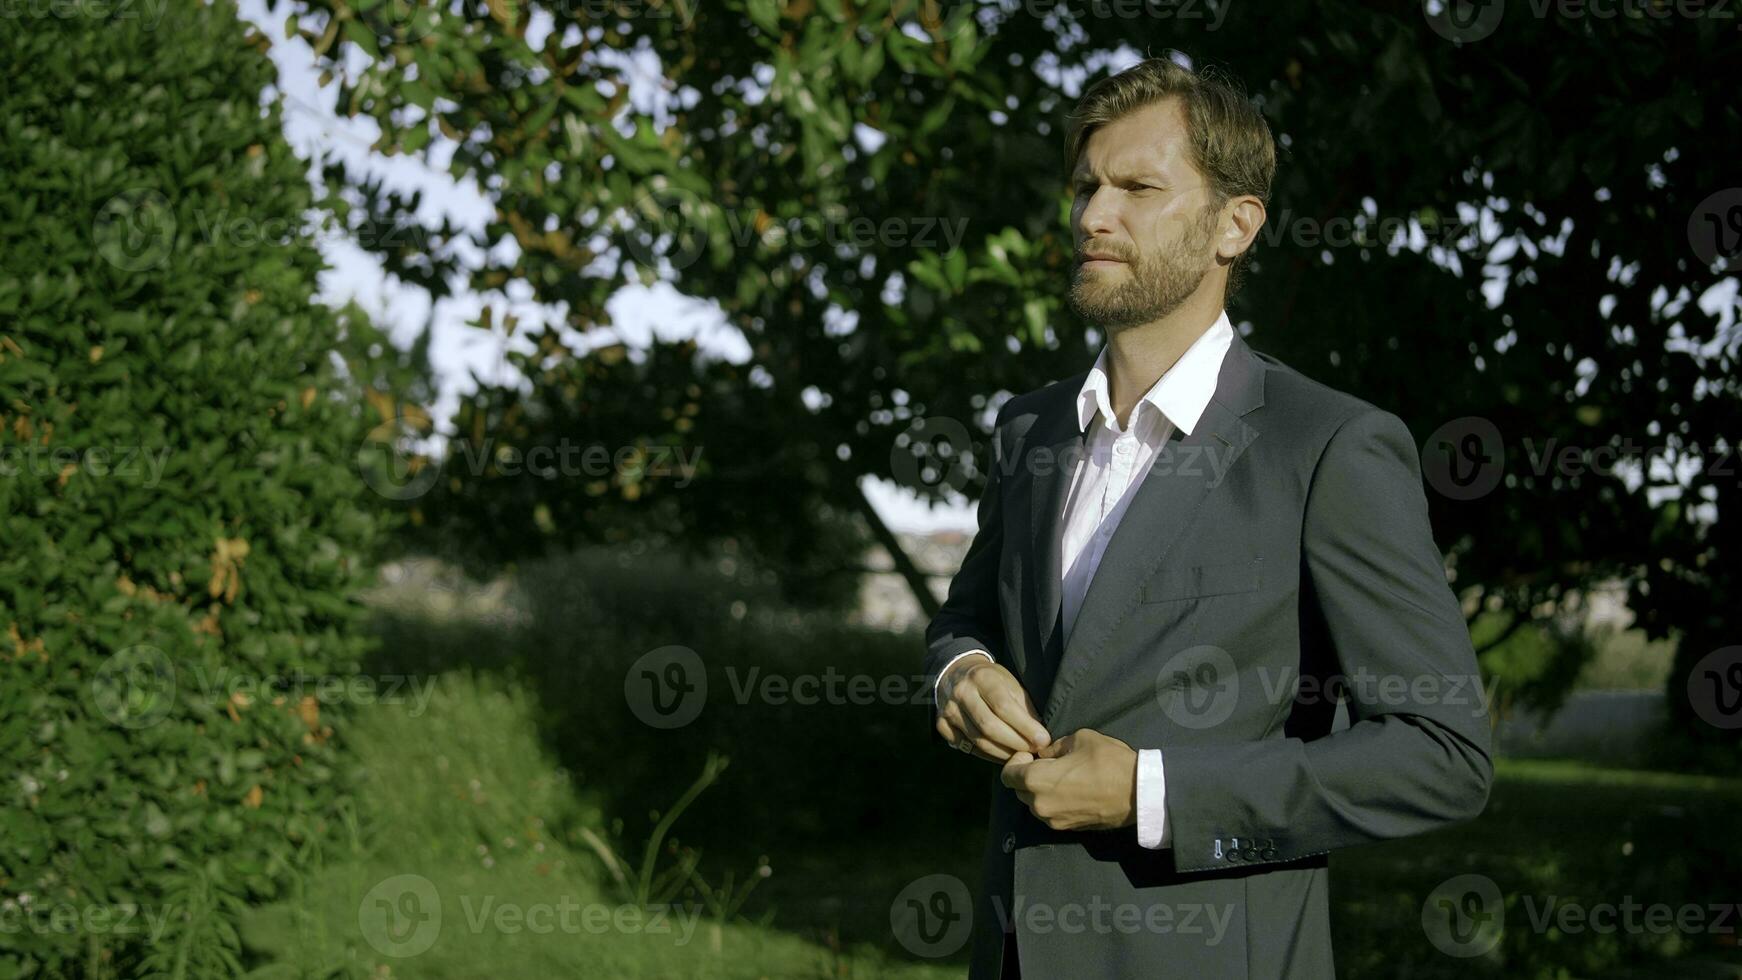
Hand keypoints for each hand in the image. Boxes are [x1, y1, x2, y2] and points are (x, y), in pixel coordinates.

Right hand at [935, 655, 1050, 761]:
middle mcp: (962, 692)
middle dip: (1015, 743)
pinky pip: (965, 746)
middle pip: (989, 726)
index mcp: (982, 677)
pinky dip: (985, 755)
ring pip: (977, 740)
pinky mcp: (941, 724)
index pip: (1004, 706)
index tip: (1042, 740)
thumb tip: (1040, 737)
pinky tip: (1000, 755)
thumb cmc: (992, 680)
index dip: (1025, 726)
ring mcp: (949, 709)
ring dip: (1002, 752)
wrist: (957, 672)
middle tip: (1033, 752)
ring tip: (1020, 756)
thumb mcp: (1011, 684)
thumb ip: (1024, 707)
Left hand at [1000, 728, 1136, 831]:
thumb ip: (1053, 747)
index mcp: (1036, 780)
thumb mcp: (1079, 739)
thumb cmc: (1109, 762)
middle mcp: (1039, 805)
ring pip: (1033, 804)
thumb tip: (1044, 754)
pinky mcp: (1068, 829)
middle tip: (1047, 765)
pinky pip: (1050, 814)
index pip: (1007, 775)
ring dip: (1040, 791)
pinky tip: (1072, 791)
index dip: (1016, 761)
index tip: (1032, 754)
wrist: (1138, 793)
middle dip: (1027, 776)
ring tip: (1062, 779)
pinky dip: (1053, 803)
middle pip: (1018, 791)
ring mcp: (1053, 820)